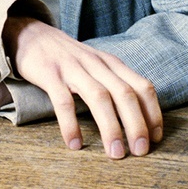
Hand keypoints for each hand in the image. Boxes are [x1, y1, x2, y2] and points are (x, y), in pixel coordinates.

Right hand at [4, 17, 162, 158]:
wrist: (31, 35)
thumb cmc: (68, 58)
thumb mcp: (97, 66)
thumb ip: (114, 84)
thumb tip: (138, 118)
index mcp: (111, 63)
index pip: (141, 86)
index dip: (152, 113)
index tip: (156, 138)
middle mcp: (96, 64)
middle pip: (124, 93)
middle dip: (137, 124)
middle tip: (140, 151)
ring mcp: (73, 68)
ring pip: (99, 97)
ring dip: (110, 127)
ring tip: (115, 153)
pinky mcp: (50, 74)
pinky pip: (63, 101)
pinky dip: (70, 124)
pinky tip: (75, 144)